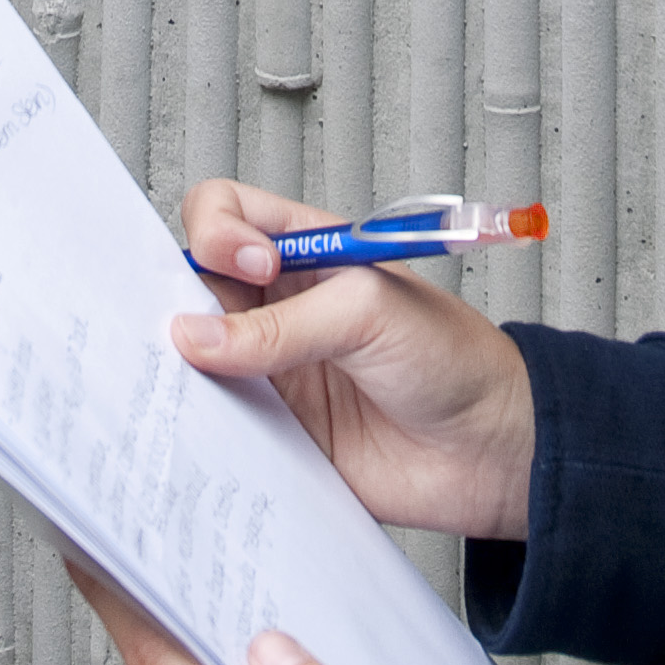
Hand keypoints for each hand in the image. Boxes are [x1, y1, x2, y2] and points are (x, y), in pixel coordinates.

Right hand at [170, 181, 536, 542]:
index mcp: (304, 252)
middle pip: (193, 284)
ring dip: (178, 367)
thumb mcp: (369, 315)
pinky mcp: (273, 429)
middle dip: (174, 298)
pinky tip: (202, 429)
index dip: (218, 232)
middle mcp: (278, 306)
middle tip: (184, 329)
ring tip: (183, 381)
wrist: (489, 450)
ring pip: (193, 355)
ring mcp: (271, 369)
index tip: (252, 267)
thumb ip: (282, 327)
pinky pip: (215, 421)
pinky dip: (197, 425)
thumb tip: (194, 338)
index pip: (226, 214)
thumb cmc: (453, 360)